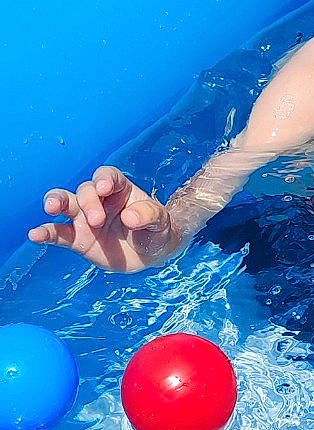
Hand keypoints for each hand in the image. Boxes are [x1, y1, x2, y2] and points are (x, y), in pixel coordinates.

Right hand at [28, 166, 177, 271]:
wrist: (150, 253)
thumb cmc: (156, 230)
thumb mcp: (161, 222)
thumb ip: (149, 215)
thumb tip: (129, 217)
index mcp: (119, 189)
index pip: (107, 176)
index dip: (103, 179)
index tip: (103, 188)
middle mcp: (99, 200)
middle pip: (85, 190)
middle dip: (88, 202)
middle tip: (97, 221)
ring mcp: (85, 218)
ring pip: (65, 203)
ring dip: (56, 202)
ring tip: (51, 207)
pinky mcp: (77, 238)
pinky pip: (58, 233)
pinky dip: (46, 233)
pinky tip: (35, 235)